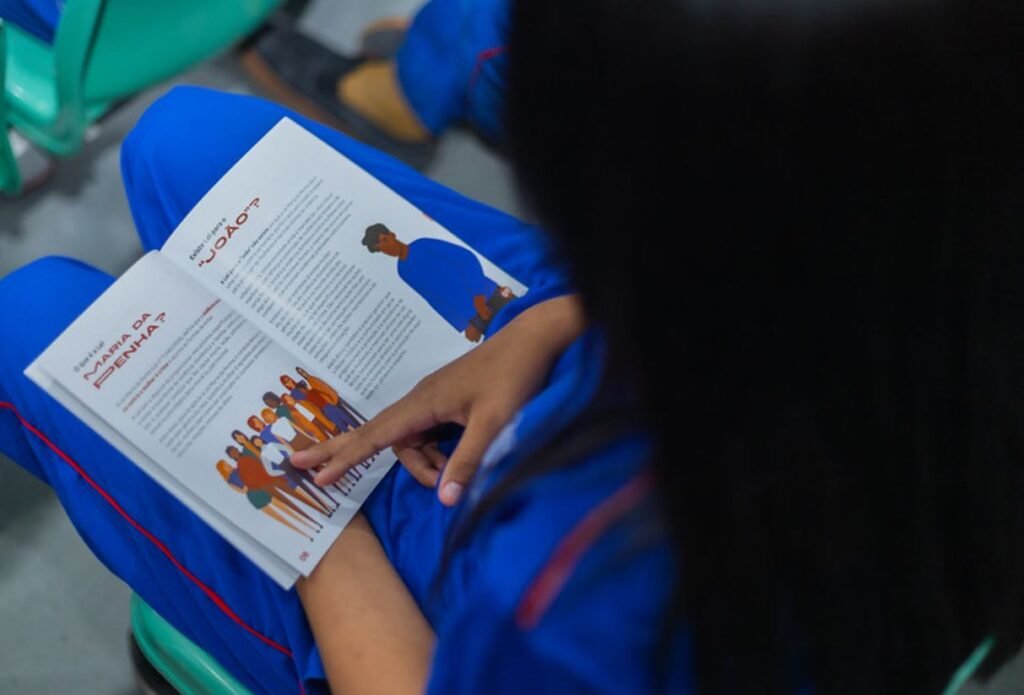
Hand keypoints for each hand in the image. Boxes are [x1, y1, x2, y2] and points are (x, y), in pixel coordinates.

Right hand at [291, 295, 584, 505]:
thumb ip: (469, 461)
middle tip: (302, 466)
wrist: (535, 341)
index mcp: (424, 403)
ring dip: (422, 465)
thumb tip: (446, 501)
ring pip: (411, 442)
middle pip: (376, 433)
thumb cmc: (514, 377)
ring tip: (448, 479)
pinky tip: (454, 463)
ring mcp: (434, 400)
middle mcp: (421, 400)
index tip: (316, 473)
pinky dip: (434, 455)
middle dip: (343, 452)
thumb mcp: (495, 424)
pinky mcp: (448, 402)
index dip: (346, 457)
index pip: (376, 435)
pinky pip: (427, 435)